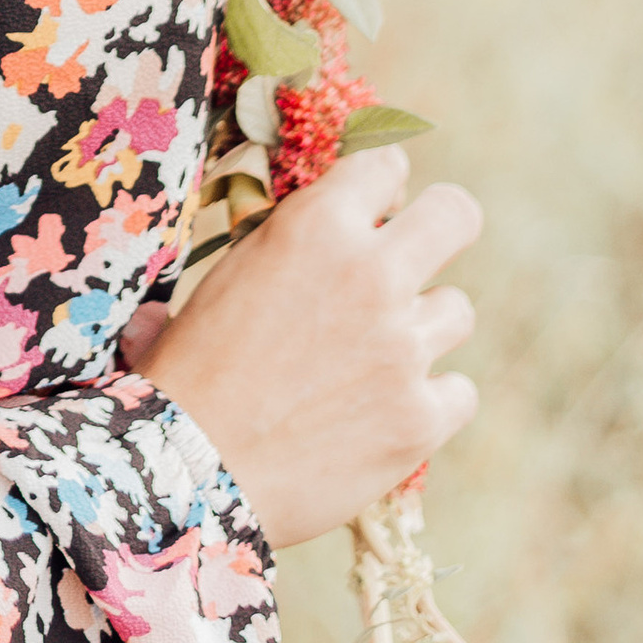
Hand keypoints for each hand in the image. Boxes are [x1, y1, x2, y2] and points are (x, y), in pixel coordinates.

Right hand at [138, 148, 481, 548]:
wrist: (189, 476)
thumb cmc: (183, 378)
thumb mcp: (213, 288)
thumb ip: (252, 263)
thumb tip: (212, 286)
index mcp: (315, 226)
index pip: (385, 166)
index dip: (379, 188)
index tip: (370, 210)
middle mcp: (371, 274)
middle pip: (456, 214)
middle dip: (443, 227)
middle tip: (418, 255)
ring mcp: (404, 347)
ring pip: (456, 310)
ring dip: (422, 330)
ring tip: (374, 361)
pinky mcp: (422, 416)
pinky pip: (459, 391)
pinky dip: (431, 403)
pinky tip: (388, 415)